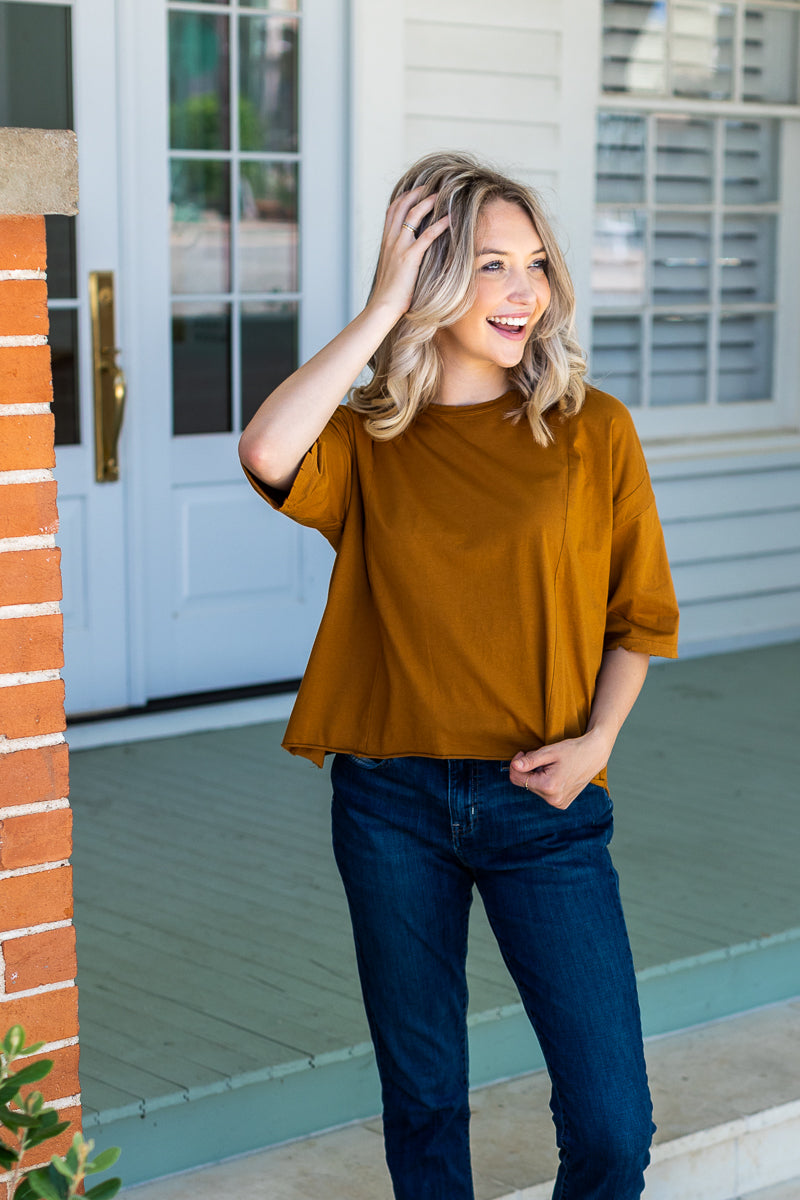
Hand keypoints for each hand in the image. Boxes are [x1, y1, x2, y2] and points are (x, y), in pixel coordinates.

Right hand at [369, 187, 449, 318]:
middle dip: (416, 192)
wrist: (383, 306)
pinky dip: (440, 224)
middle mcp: (391, 241)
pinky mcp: (410, 258)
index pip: (392, 211)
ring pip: (413, 215)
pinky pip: (427, 236)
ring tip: (441, 195)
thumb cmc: (390, 293)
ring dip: (427, 202)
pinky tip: (450, 219)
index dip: (404, 197)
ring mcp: (399, 248)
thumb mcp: (391, 269)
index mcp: (386, 242)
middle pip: (401, 206)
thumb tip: (409, 254)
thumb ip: (398, 256)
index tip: (416, 190)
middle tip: (431, 186)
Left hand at [509, 728, 612, 809]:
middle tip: (542, 758)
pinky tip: (556, 774)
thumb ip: (530, 760)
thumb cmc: (573, 750)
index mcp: (549, 787)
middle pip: (526, 784)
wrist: (594, 755)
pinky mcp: (562, 804)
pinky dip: (545, 782)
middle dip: (529, 770)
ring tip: (551, 766)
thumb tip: (513, 766)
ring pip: (535, 788)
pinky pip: (544, 793)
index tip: (524, 753)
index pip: (518, 778)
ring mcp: (559, 803)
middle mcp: (553, 799)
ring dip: (537, 776)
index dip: (516, 764)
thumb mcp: (549, 752)